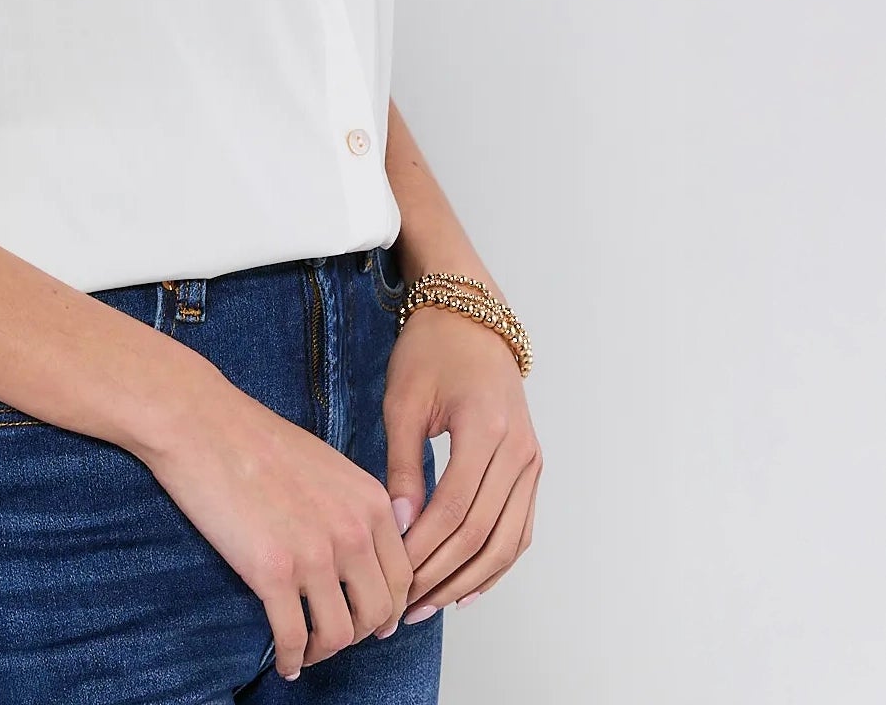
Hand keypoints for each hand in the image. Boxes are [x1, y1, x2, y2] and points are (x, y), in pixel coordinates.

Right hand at [142, 363, 414, 678]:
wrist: (202, 424)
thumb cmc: (254, 437)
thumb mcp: (328, 463)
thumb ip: (357, 505)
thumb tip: (370, 547)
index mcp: (370, 501)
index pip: (402, 577)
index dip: (388, 606)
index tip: (371, 618)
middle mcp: (352, 530)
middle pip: (377, 612)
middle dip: (358, 633)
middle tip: (336, 635)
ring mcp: (314, 554)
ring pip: (340, 634)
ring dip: (324, 651)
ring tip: (308, 650)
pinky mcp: (272, 572)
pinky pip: (294, 638)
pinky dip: (291, 658)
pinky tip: (284, 660)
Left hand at [382, 298, 541, 616]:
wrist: (471, 319)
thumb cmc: (430, 351)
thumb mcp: (403, 401)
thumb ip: (401, 465)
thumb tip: (397, 526)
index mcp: (484, 427)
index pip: (454, 509)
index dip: (422, 550)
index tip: (391, 576)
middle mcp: (518, 450)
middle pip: (481, 534)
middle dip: (441, 576)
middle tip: (404, 606)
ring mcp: (531, 461)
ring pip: (506, 542)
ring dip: (468, 580)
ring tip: (429, 605)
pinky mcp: (532, 468)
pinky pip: (519, 530)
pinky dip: (495, 564)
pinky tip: (465, 587)